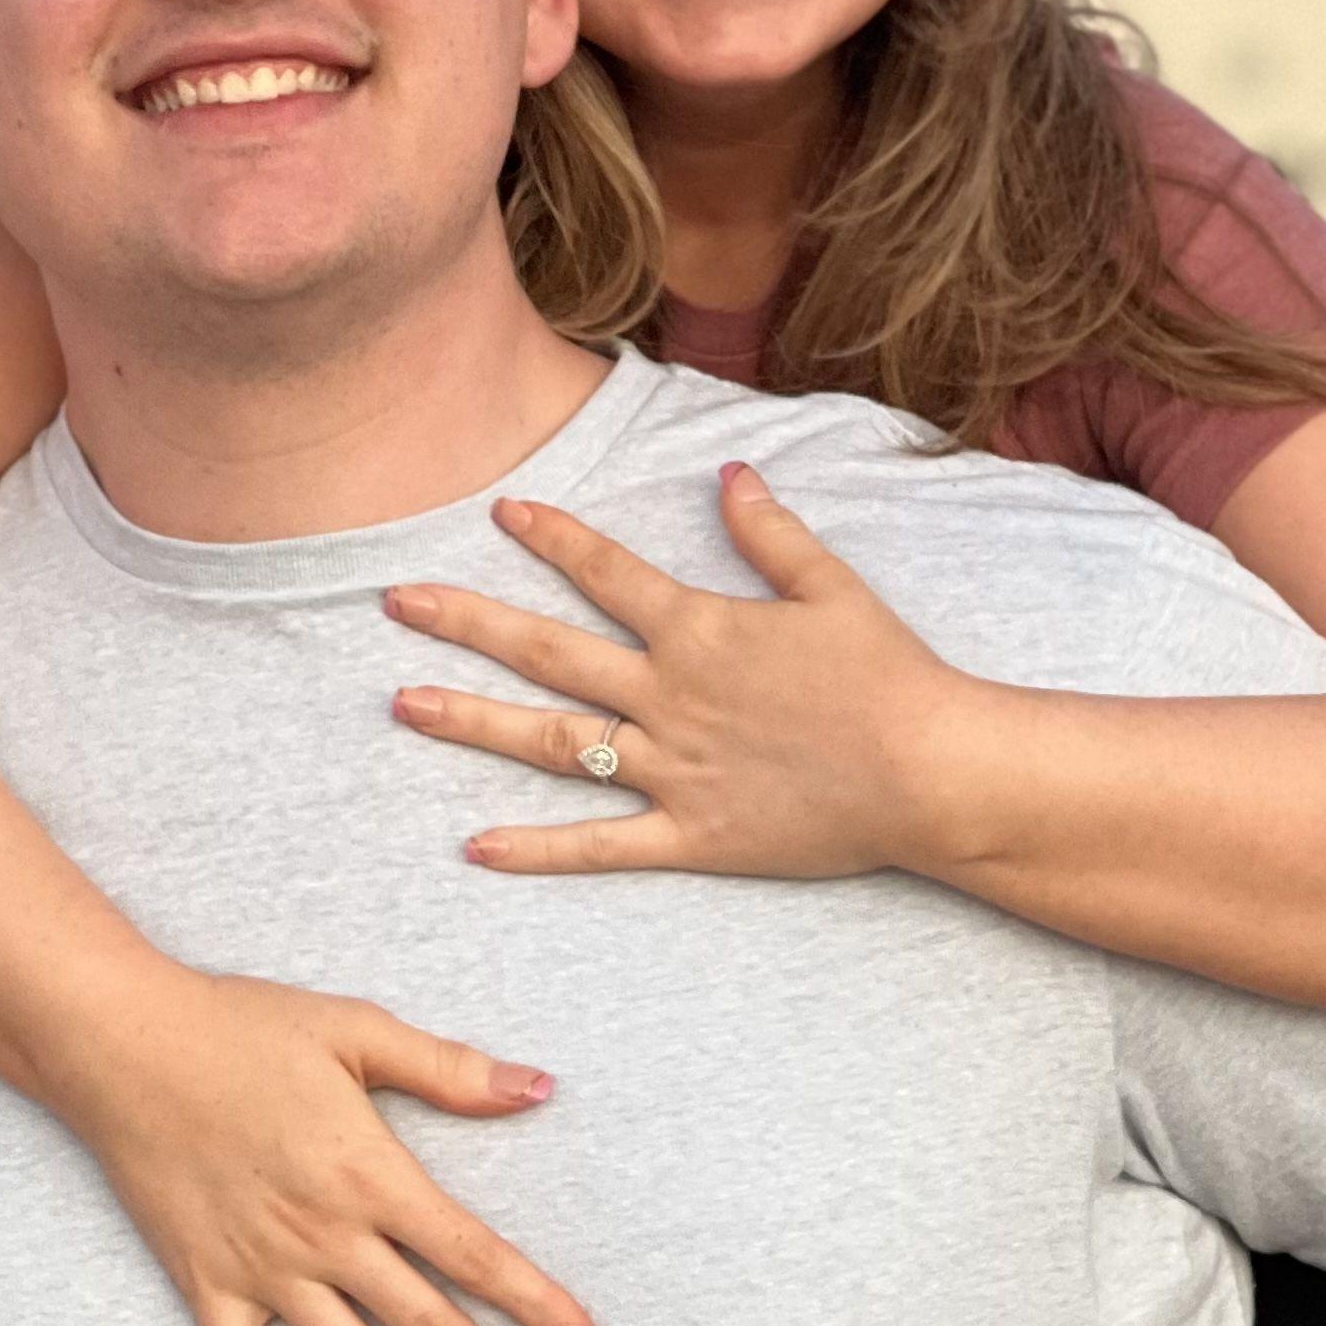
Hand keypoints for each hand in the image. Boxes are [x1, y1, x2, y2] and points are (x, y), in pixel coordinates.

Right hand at [46, 961, 606, 1325]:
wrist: (123, 1046)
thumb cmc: (242, 1029)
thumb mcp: (357, 1031)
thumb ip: (450, 1069)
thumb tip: (539, 1088)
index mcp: (372, 1176)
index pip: (475, 1256)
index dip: (538, 1304)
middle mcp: (328, 1237)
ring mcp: (267, 1271)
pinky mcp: (209, 1286)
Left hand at [383, 464, 980, 881]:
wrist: (928, 773)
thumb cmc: (890, 676)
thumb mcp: (834, 587)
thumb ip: (771, 534)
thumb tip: (727, 475)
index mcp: (700, 631)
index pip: (606, 574)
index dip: (552, 539)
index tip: (500, 514)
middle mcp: (668, 695)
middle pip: (548, 652)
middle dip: (467, 622)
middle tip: (396, 600)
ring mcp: (671, 769)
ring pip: (552, 743)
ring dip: (474, 721)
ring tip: (405, 704)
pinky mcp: (689, 836)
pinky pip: (599, 845)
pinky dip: (537, 850)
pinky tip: (475, 848)